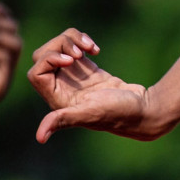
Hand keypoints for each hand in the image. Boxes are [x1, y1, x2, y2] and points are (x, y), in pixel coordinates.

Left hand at [26, 28, 157, 141]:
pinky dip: (82, 41)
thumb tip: (40, 138)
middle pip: (43, 56)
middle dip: (60, 46)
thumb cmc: (119, 114)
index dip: (49, 60)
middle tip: (80, 52)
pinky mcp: (87, 68)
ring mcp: (74, 77)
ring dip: (73, 40)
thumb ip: (63, 120)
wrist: (144, 109)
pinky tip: (95, 49)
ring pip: (58, 47)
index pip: (36, 72)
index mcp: (57, 100)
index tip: (72, 60)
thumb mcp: (90, 113)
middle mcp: (62, 88)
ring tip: (91, 47)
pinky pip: (74, 46)